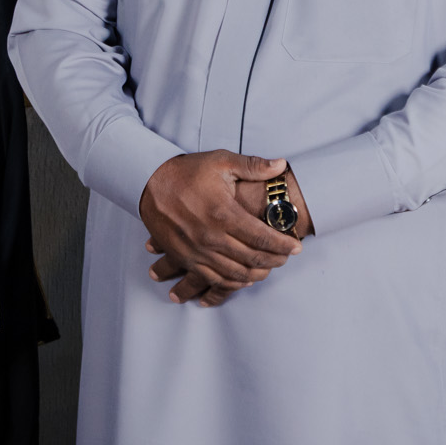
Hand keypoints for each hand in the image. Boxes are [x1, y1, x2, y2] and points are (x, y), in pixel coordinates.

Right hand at [139, 151, 301, 305]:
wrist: (149, 183)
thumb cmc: (187, 172)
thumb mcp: (220, 161)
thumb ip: (253, 166)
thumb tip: (281, 165)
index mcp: (223, 213)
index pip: (262, 237)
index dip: (283, 244)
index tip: (297, 246)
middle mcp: (210, 237)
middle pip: (252, 259)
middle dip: (275, 260)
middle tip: (287, 257)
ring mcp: (197, 251)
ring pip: (235, 274)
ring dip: (257, 274)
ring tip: (270, 267)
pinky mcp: (185, 259)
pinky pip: (213, 279)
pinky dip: (233, 283)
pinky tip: (244, 279)